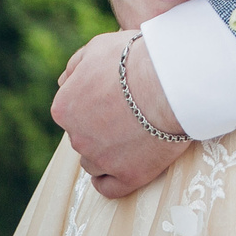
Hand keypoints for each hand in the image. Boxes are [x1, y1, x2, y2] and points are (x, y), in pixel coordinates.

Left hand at [53, 31, 191, 198]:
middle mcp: (76, 138)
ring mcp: (101, 159)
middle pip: (82, 137)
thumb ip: (75, 66)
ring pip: (93, 163)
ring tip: (133, 136)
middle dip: (99, 128)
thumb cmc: (137, 59)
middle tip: (129, 113)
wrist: (172, 81)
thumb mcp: (98, 47)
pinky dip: (112, 180)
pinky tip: (123, 167)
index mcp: (63, 107)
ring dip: (106, 153)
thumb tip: (64, 80)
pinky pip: (109, 188)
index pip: (70, 112)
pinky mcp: (128, 176)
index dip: (92, 104)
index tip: (114, 98)